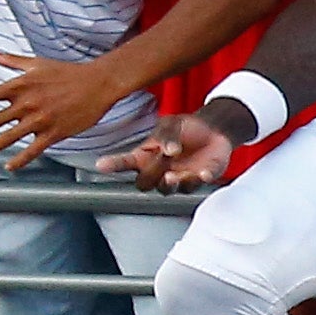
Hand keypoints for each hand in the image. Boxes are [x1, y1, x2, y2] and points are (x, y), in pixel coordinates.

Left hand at [0, 50, 123, 168]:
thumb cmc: (67, 72)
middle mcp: (27, 104)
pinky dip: (20, 159)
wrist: (98, 83)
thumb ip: (9, 59)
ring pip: (10, 137)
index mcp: (20, 85)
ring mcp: (40, 119)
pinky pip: (33, 149)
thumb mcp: (36, 63)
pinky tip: (9, 166)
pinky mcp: (55, 132)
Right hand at [95, 108, 240, 192]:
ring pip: (166, 191)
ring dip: (170, 184)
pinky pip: (194, 187)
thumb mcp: (172, 124)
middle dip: (150, 174)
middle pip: (144, 184)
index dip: (112, 164)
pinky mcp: (195, 182)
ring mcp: (175, 179)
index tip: (101, 165)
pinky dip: (199, 180)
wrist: (214, 132)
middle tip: (164, 157)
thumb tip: (167, 150)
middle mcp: (157, 171)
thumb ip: (167, 135)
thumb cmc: (186, 128)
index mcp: (145, 156)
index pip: (124, 162)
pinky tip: (204, 172)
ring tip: (175, 175)